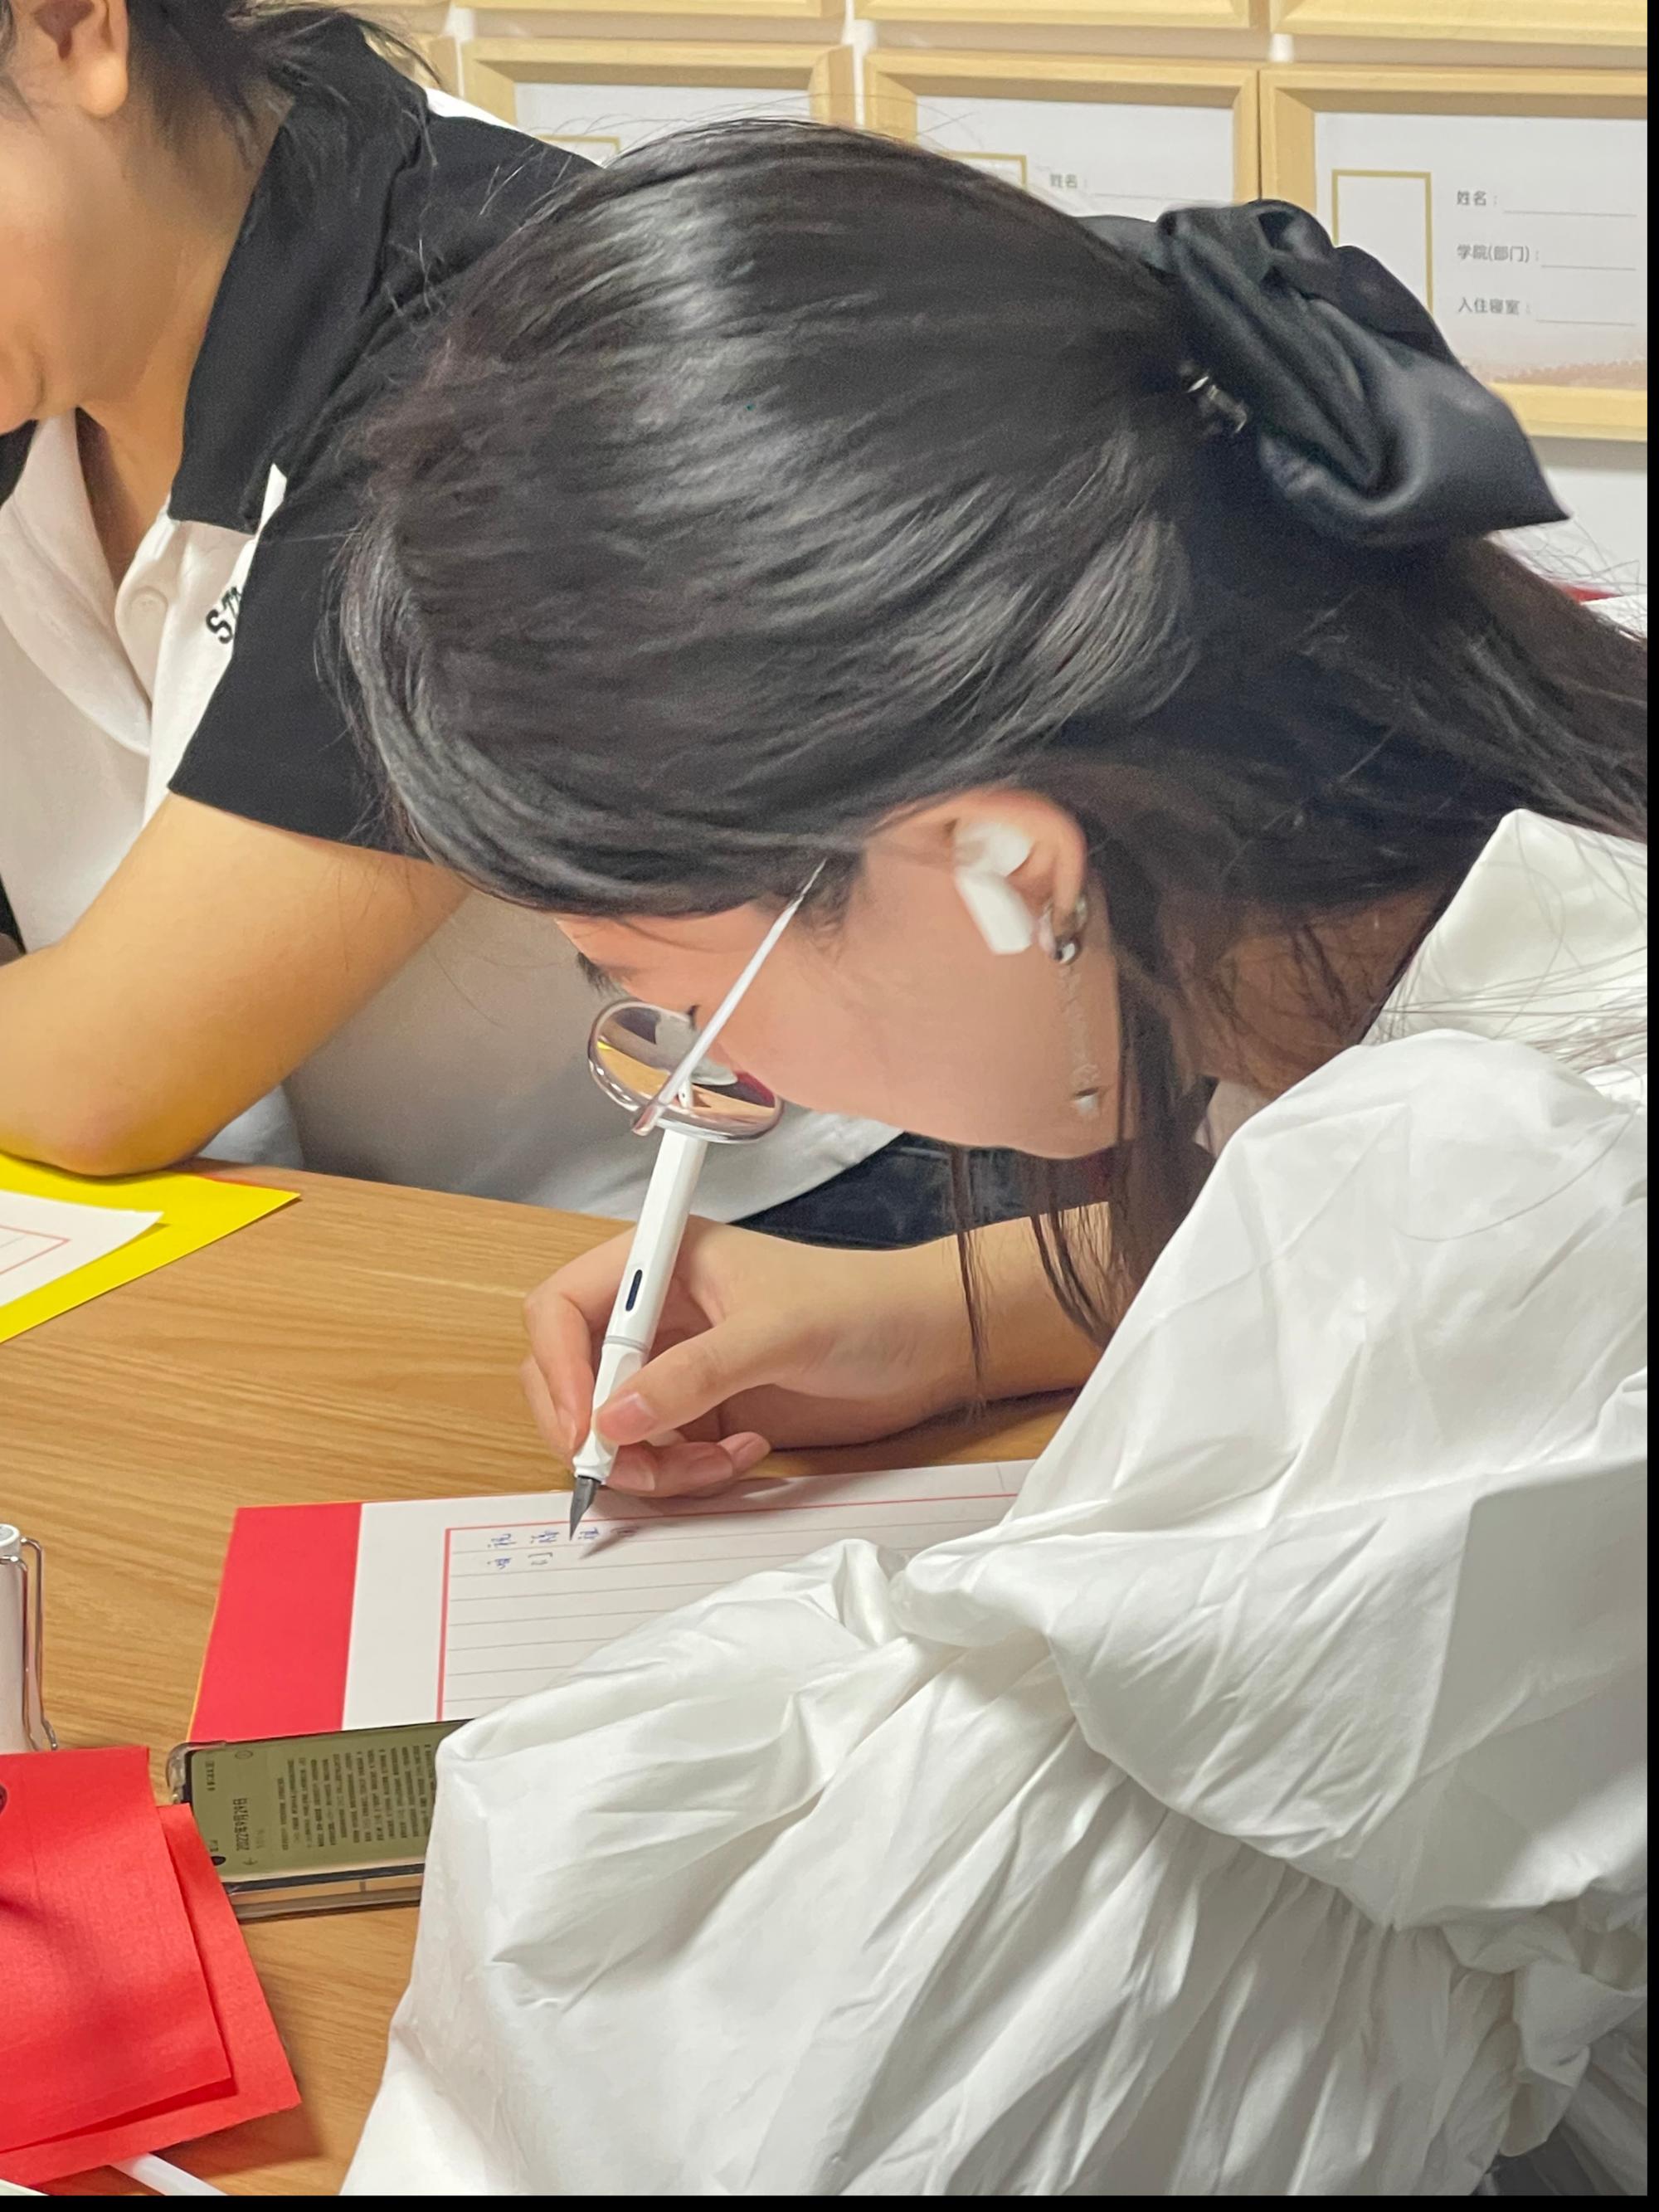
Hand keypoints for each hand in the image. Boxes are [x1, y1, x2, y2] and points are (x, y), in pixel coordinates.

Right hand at [523, 1222, 978, 1498]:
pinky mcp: (702, 1411)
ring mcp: (676, 1365)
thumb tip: (610, 1421)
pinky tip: (743, 1454)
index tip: (585, 1427)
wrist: (929, 1346)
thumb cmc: (861, 1307)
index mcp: (659, 1261)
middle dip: (595, 1430)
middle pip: (570, 1376)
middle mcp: (656, 1312)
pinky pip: (657, 1455)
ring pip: (611, 1428)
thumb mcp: (776, 1334)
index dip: (557, 1367)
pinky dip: (685, 1472)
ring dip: (650, 1462)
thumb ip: (692, 1375)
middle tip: (637, 1467)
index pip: (561, 1308)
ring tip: (716, 1462)